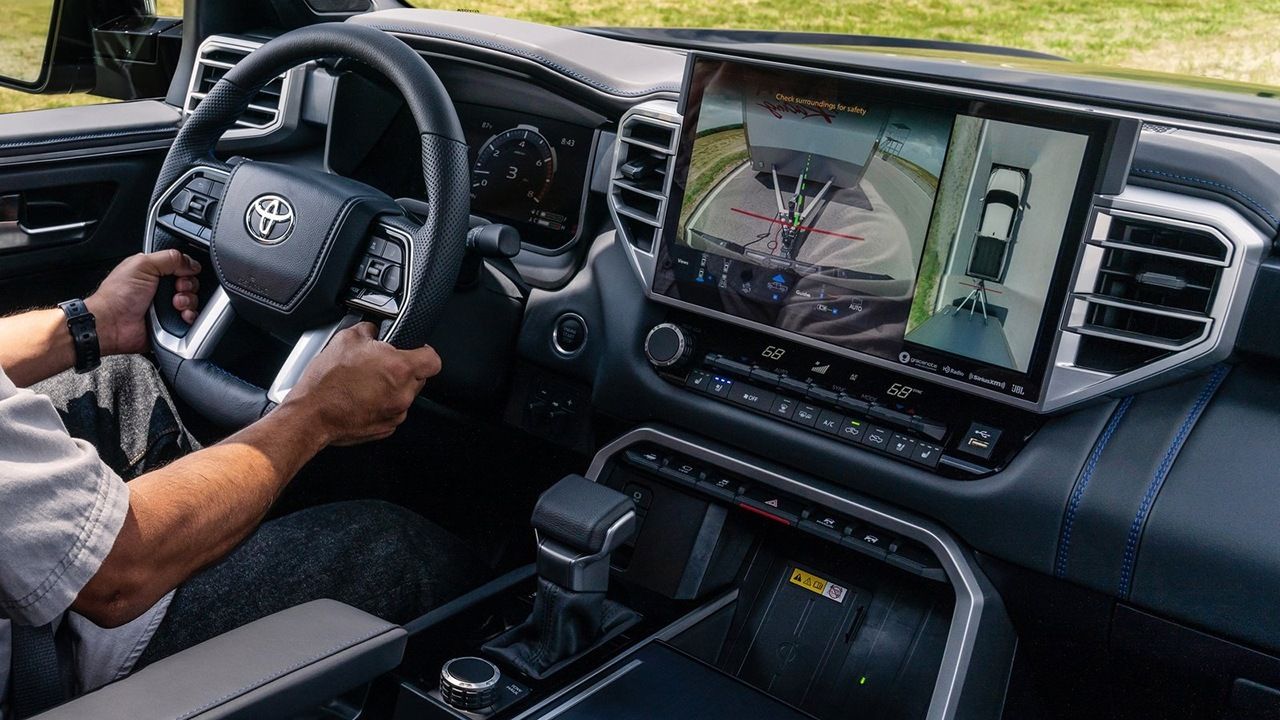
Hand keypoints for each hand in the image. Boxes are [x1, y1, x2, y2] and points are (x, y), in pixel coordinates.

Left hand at [86, 250, 202, 355]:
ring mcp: (165, 306)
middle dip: (188, 286)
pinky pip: (191, 319)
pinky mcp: (170, 323)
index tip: (180, 274)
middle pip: (190, 283)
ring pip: (192, 300)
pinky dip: (190, 317)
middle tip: (176, 289)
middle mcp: (160, 288)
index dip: (186, 269)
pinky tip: (181, 315)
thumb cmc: (117, 296)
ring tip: (175, 305)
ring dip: (189, 301)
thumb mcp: (142, 264)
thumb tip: (192, 263)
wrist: (112, 325)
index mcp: (152, 271)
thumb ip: (169, 257)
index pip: (180, 266)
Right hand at [282, 322, 441, 445]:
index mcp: (400, 368)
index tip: (416, 349)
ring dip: (392, 388)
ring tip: (366, 383)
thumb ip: (368, 330)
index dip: (425, 351)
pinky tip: (362, 398)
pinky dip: (381, 404)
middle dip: (404, 369)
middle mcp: (403, 393)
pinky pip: (392, 411)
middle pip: (419, 377)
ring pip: (404, 395)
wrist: (311, 415)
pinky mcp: (386, 428)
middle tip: (381, 365)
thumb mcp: (346, 339)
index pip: (433, 360)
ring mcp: (396, 413)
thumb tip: (373, 329)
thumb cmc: (326, 382)